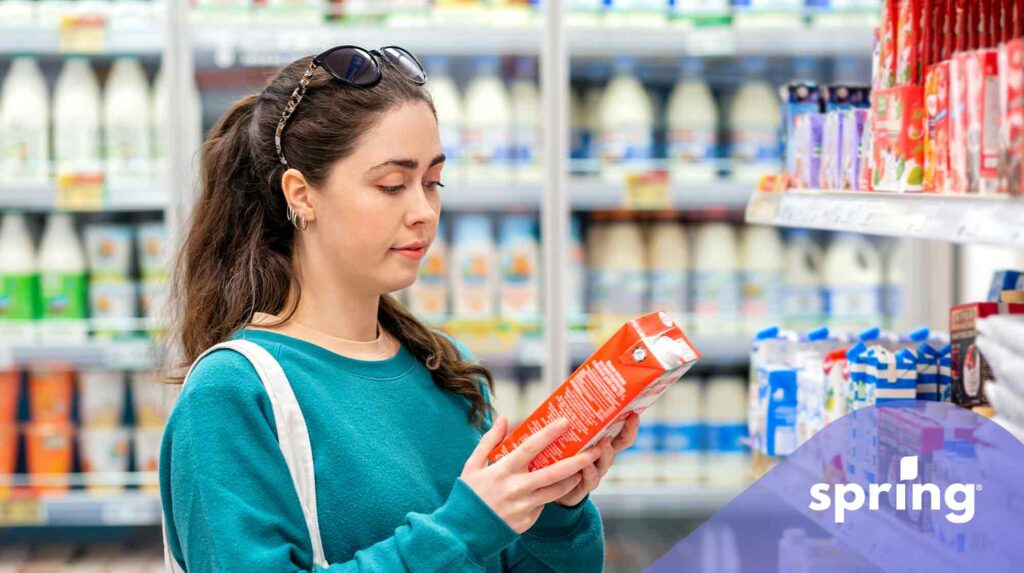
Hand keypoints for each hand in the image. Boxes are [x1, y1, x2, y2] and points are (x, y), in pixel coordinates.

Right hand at [461, 416, 603, 533]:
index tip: (566, 422)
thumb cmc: (468, 495)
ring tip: (582, 470)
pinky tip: (554, 488)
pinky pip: (543, 505)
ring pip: (556, 491)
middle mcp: (517, 487)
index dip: (550, 433)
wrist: (463, 532)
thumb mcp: (472, 465)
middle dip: (577, 460)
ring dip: (572, 480)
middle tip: (594, 450)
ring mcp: (524, 506)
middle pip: (554, 472)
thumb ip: (489, 441)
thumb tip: (503, 418)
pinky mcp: (528, 520)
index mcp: (503, 470)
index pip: (531, 447)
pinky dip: (549, 495)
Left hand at [554, 412, 640, 507]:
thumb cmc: (560, 456)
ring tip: (603, 443)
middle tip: (625, 420)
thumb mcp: (567, 436)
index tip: (635, 413)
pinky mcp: (582, 487)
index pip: (621, 434)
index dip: (630, 426)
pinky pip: (589, 480)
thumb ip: (571, 419)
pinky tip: (585, 467)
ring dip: (605, 453)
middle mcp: (601, 458)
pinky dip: (589, 473)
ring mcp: (594, 473)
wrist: (550, 487)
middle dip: (625, 435)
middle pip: (618, 447)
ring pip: (605, 464)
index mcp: (600, 444)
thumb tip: (570, 389)